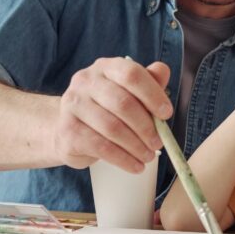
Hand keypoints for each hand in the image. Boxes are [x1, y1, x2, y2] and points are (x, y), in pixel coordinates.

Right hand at [53, 57, 171, 170]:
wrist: (69, 130)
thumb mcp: (129, 93)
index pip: (131, 74)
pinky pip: (101, 147)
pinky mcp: (68, 131)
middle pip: (123, 103)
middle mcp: (86, 81)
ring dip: (136, 146)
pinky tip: (135, 166)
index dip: (152, 94)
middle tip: (158, 143)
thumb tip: (163, 70)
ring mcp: (73, 105)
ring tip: (148, 156)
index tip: (166, 114)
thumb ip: (148, 82)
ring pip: (112, 128)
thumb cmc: (106, 109)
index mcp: (105, 67)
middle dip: (146, 127)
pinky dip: (123, 159)